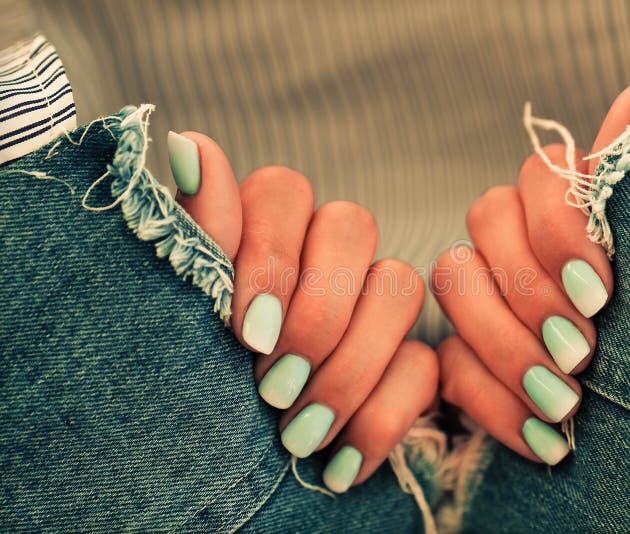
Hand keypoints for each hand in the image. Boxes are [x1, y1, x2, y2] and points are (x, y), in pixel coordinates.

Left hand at [168, 133, 437, 492]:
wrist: (238, 464)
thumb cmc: (203, 379)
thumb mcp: (191, 313)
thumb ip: (200, 235)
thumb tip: (191, 144)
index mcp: (267, 229)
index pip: (283, 192)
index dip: (271, 258)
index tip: (246, 333)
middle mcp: (327, 250)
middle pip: (354, 224)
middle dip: (317, 312)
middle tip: (273, 385)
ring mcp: (377, 299)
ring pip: (402, 283)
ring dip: (350, 366)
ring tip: (298, 434)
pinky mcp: (413, 356)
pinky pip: (424, 365)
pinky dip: (379, 419)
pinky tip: (340, 464)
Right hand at [432, 78, 629, 464]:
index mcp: (566, 205)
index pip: (538, 178)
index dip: (558, 231)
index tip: (600, 290)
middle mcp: (515, 236)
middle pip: (484, 221)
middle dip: (529, 290)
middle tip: (581, 348)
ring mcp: (479, 293)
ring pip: (452, 280)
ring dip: (506, 345)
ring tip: (564, 399)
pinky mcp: (459, 351)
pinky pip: (449, 365)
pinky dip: (496, 405)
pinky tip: (544, 440)